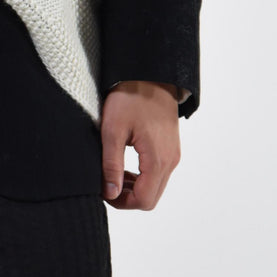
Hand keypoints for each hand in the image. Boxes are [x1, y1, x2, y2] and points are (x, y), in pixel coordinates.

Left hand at [100, 81, 180, 209]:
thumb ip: (111, 165)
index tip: (102, 191)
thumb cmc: (130, 98)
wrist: (149, 74)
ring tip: (112, 175)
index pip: (144, 201)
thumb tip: (110, 194)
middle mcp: (171, 161)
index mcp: (157, 159)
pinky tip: (125, 166)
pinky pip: (159, 173)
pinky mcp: (171, 147)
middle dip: (127, 197)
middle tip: (106, 184)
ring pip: (155, 186)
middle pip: (151, 197)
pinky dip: (142, 177)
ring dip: (134, 187)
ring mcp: (173, 154)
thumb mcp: (113, 130)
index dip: (121, 202)